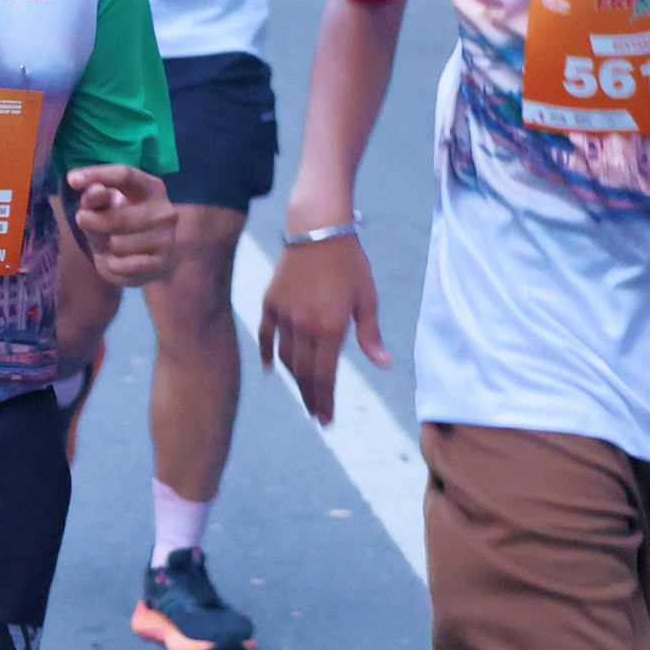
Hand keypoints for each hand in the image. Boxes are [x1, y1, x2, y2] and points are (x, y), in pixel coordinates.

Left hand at [65, 163, 175, 284]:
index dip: (97, 175)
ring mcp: (167, 238)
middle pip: (118, 217)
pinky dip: (113, 265)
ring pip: (118, 245)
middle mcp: (165, 210)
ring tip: (114, 244)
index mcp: (152, 187)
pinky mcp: (161, 263)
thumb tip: (95, 192)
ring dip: (107, 246)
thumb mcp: (103, 206)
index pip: (125, 175)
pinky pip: (122, 266)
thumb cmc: (120, 223)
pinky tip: (121, 261)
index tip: (71, 180)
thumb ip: (96, 196)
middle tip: (81, 220)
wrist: (143, 260)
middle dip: (93, 221)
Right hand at [256, 234, 386, 424]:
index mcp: (330, 328)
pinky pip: (266, 336)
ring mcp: (284, 316)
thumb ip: (370, 335)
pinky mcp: (270, 303)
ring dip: (294, 380)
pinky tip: (271, 368)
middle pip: (303, 373)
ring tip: (303, 393)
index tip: (326, 419)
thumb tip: (383, 364)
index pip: (325, 376)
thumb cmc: (349, 263)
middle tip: (317, 414)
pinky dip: (268, 354)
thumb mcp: (366, 298)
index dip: (325, 400)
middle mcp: (304, 327)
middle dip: (311, 398)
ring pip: (285, 358)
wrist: (318, 230)